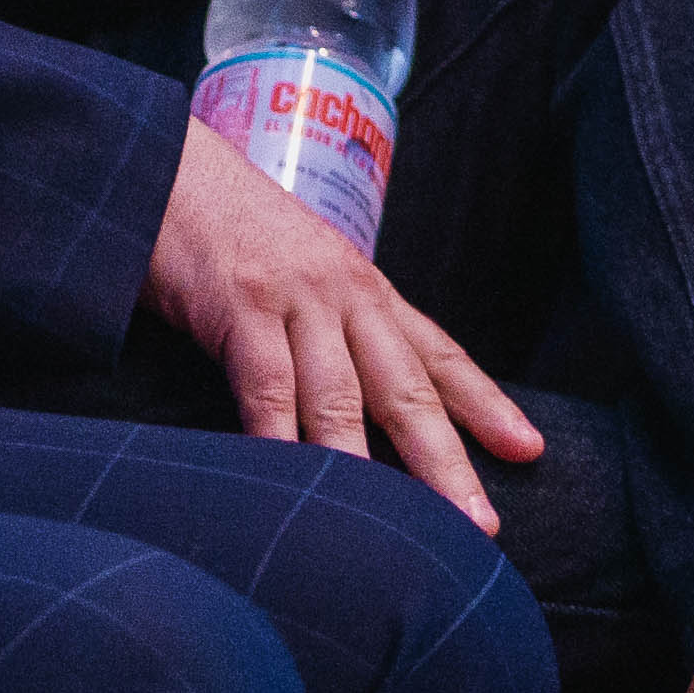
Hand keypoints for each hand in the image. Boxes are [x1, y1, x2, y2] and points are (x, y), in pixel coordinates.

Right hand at [146, 127, 540, 526]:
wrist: (165, 165)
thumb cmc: (224, 228)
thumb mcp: (296, 271)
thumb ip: (326, 329)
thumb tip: (349, 403)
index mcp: (363, 288)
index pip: (436, 352)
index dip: (484, 403)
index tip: (528, 450)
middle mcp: (343, 293)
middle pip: (405, 387)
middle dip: (445, 460)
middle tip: (480, 524)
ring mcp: (293, 297)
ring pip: (342, 396)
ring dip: (369, 469)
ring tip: (397, 528)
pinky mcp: (238, 304)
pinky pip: (267, 385)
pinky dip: (281, 439)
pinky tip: (298, 483)